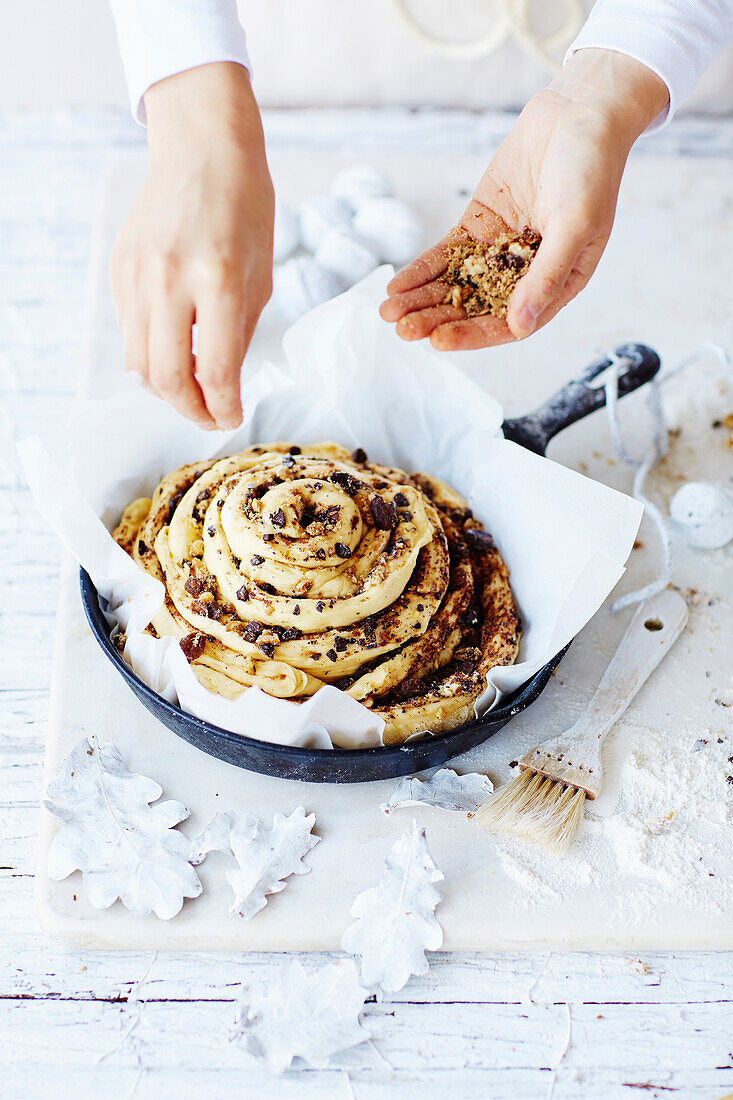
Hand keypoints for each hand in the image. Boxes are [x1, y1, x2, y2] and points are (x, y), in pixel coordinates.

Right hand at [110, 62, 273, 428]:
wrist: (203, 148)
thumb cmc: (245, 209)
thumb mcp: (261, 276)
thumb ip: (238, 336)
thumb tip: (222, 388)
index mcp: (218, 281)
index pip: (216, 372)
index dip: (224, 408)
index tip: (232, 418)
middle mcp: (171, 280)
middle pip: (167, 379)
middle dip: (190, 411)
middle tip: (209, 417)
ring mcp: (138, 275)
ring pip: (139, 365)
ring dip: (166, 390)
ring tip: (191, 391)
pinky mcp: (118, 270)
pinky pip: (130, 333)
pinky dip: (151, 355)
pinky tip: (174, 350)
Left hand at [380, 49, 668, 350]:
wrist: (579, 113)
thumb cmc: (592, 171)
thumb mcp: (575, 226)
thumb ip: (546, 277)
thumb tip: (519, 327)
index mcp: (555, 286)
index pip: (508, 324)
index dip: (473, 335)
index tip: (439, 341)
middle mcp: (524, 276)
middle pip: (474, 309)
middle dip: (437, 321)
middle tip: (404, 330)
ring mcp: (497, 251)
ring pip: (454, 286)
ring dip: (422, 301)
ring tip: (389, 314)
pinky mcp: (477, 225)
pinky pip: (444, 256)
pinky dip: (420, 271)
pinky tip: (396, 286)